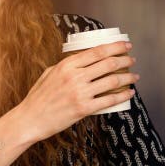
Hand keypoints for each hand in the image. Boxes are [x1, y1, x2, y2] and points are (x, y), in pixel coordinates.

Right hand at [17, 41, 138, 141]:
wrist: (30, 119)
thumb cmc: (38, 97)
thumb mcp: (49, 74)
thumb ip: (66, 67)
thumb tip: (83, 61)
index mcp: (66, 66)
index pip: (97, 52)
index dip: (115, 47)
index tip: (125, 46)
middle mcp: (75, 77)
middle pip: (108, 64)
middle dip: (125, 60)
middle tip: (131, 60)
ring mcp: (80, 93)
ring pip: (112, 81)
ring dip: (128, 77)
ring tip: (134, 76)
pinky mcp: (84, 109)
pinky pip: (109, 100)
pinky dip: (123, 96)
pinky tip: (129, 93)